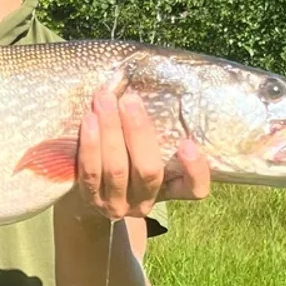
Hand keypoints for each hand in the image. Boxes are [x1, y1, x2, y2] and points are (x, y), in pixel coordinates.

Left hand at [60, 88, 210, 222]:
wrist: (92, 187)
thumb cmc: (131, 157)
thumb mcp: (152, 150)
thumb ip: (159, 129)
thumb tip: (151, 82)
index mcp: (171, 189)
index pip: (195, 189)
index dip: (195, 169)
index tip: (188, 143)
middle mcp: (146, 201)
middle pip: (148, 171)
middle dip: (138, 133)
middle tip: (130, 100)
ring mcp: (117, 204)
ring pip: (116, 169)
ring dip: (110, 131)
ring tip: (105, 100)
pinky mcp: (90, 199)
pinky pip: (90, 172)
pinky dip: (90, 144)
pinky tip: (89, 120)